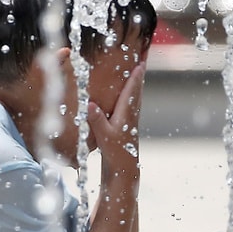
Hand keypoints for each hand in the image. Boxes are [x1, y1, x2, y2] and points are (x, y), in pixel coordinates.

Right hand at [87, 63, 144, 179]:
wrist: (123, 170)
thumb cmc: (115, 153)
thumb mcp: (104, 136)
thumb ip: (97, 120)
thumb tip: (89, 104)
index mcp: (126, 115)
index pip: (131, 91)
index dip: (135, 77)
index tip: (140, 63)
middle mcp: (131, 116)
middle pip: (137, 92)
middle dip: (139, 77)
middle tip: (143, 61)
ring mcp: (130, 122)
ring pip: (136, 99)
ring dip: (136, 86)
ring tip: (137, 74)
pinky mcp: (127, 128)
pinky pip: (131, 107)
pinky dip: (132, 97)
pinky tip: (127, 99)